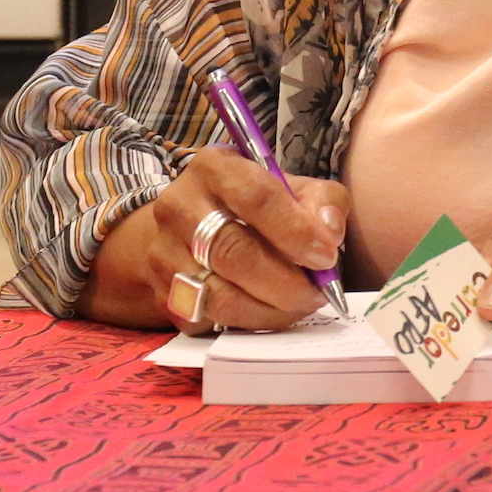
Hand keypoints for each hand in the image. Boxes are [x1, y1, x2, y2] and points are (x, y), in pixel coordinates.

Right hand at [81, 147, 348, 331]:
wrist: (190, 228)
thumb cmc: (253, 206)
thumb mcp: (292, 187)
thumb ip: (322, 201)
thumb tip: (328, 234)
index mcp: (215, 168)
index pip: (255, 198)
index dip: (295, 231)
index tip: (326, 255)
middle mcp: (179, 207)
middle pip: (234, 252)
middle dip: (285, 281)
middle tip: (318, 293)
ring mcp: (163, 253)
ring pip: (219, 295)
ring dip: (269, 309)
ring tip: (299, 305)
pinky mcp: (162, 294)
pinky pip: (208, 321)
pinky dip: (247, 323)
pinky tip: (269, 313)